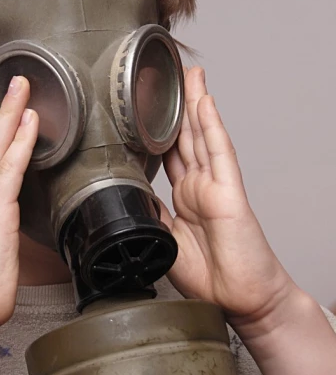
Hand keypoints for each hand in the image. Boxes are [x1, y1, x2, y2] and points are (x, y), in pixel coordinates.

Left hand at [160, 66, 297, 334]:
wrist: (241, 300)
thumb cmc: (211, 278)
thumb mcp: (166, 242)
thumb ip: (153, 215)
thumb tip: (132, 194)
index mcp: (184, 198)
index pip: (168, 154)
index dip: (158, 129)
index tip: (146, 107)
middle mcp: (199, 187)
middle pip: (185, 137)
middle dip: (178, 105)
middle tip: (169, 75)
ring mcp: (216, 187)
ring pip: (203, 136)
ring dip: (196, 104)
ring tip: (190, 75)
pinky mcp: (230, 194)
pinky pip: (219, 154)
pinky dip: (212, 127)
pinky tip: (205, 104)